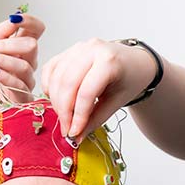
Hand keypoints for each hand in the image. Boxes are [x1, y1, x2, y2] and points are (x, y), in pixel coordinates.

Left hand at [0, 13, 44, 117]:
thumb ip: (2, 32)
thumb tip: (15, 18)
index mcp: (18, 49)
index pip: (36, 31)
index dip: (30, 22)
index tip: (16, 19)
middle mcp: (25, 64)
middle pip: (32, 46)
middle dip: (9, 45)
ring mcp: (25, 82)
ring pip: (26, 66)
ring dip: (3, 61)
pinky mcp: (21, 99)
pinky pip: (21, 86)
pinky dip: (6, 77)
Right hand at [41, 38, 156, 138]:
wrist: (134, 63)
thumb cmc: (129, 79)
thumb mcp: (117, 102)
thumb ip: (96, 119)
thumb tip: (77, 136)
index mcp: (109, 61)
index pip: (86, 92)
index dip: (77, 115)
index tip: (74, 132)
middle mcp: (91, 49)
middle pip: (67, 84)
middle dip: (64, 111)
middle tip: (67, 129)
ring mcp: (78, 48)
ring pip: (56, 78)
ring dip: (55, 102)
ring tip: (64, 116)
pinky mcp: (68, 51)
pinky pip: (50, 69)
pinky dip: (50, 87)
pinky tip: (57, 99)